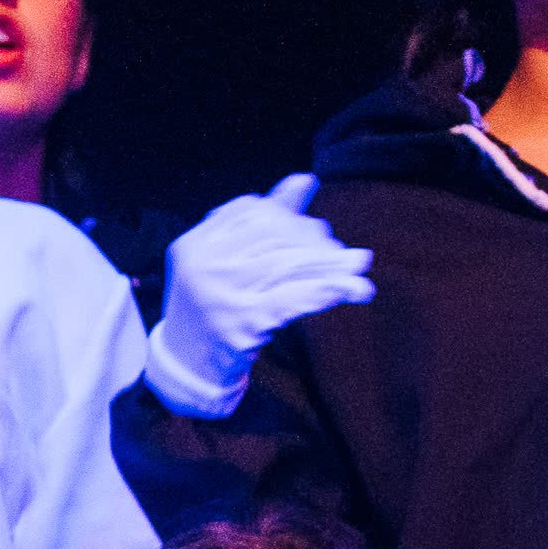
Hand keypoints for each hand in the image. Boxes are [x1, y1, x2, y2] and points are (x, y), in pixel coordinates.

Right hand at [149, 178, 373, 414]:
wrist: (186, 368)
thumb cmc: (211, 306)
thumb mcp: (224, 259)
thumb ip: (262, 220)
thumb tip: (306, 180)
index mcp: (195, 242)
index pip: (252, 210)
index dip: (291, 216)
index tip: (319, 232)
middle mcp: (203, 264)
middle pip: (273, 235)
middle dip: (316, 242)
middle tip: (348, 256)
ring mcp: (220, 295)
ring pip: (287, 265)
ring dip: (332, 266)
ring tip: (361, 268)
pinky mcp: (242, 325)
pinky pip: (293, 298)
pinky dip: (326, 291)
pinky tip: (351, 290)